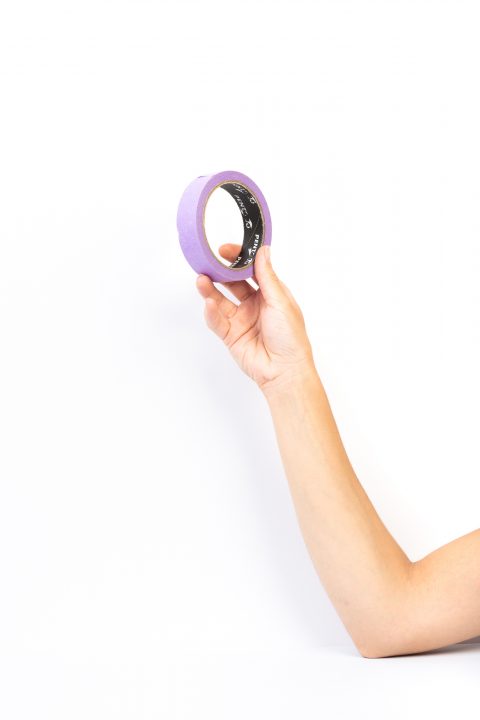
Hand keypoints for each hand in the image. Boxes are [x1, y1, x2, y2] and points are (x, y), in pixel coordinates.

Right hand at [195, 243, 315, 393]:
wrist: (284, 370)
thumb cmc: (290, 337)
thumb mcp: (280, 301)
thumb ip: (267, 276)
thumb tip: (263, 250)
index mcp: (270, 293)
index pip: (251, 270)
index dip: (238, 258)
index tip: (225, 249)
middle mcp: (254, 304)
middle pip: (232, 283)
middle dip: (220, 271)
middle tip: (208, 261)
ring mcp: (241, 319)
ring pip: (221, 300)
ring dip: (210, 290)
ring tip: (201, 279)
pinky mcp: (231, 335)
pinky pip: (217, 321)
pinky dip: (211, 312)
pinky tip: (209, 304)